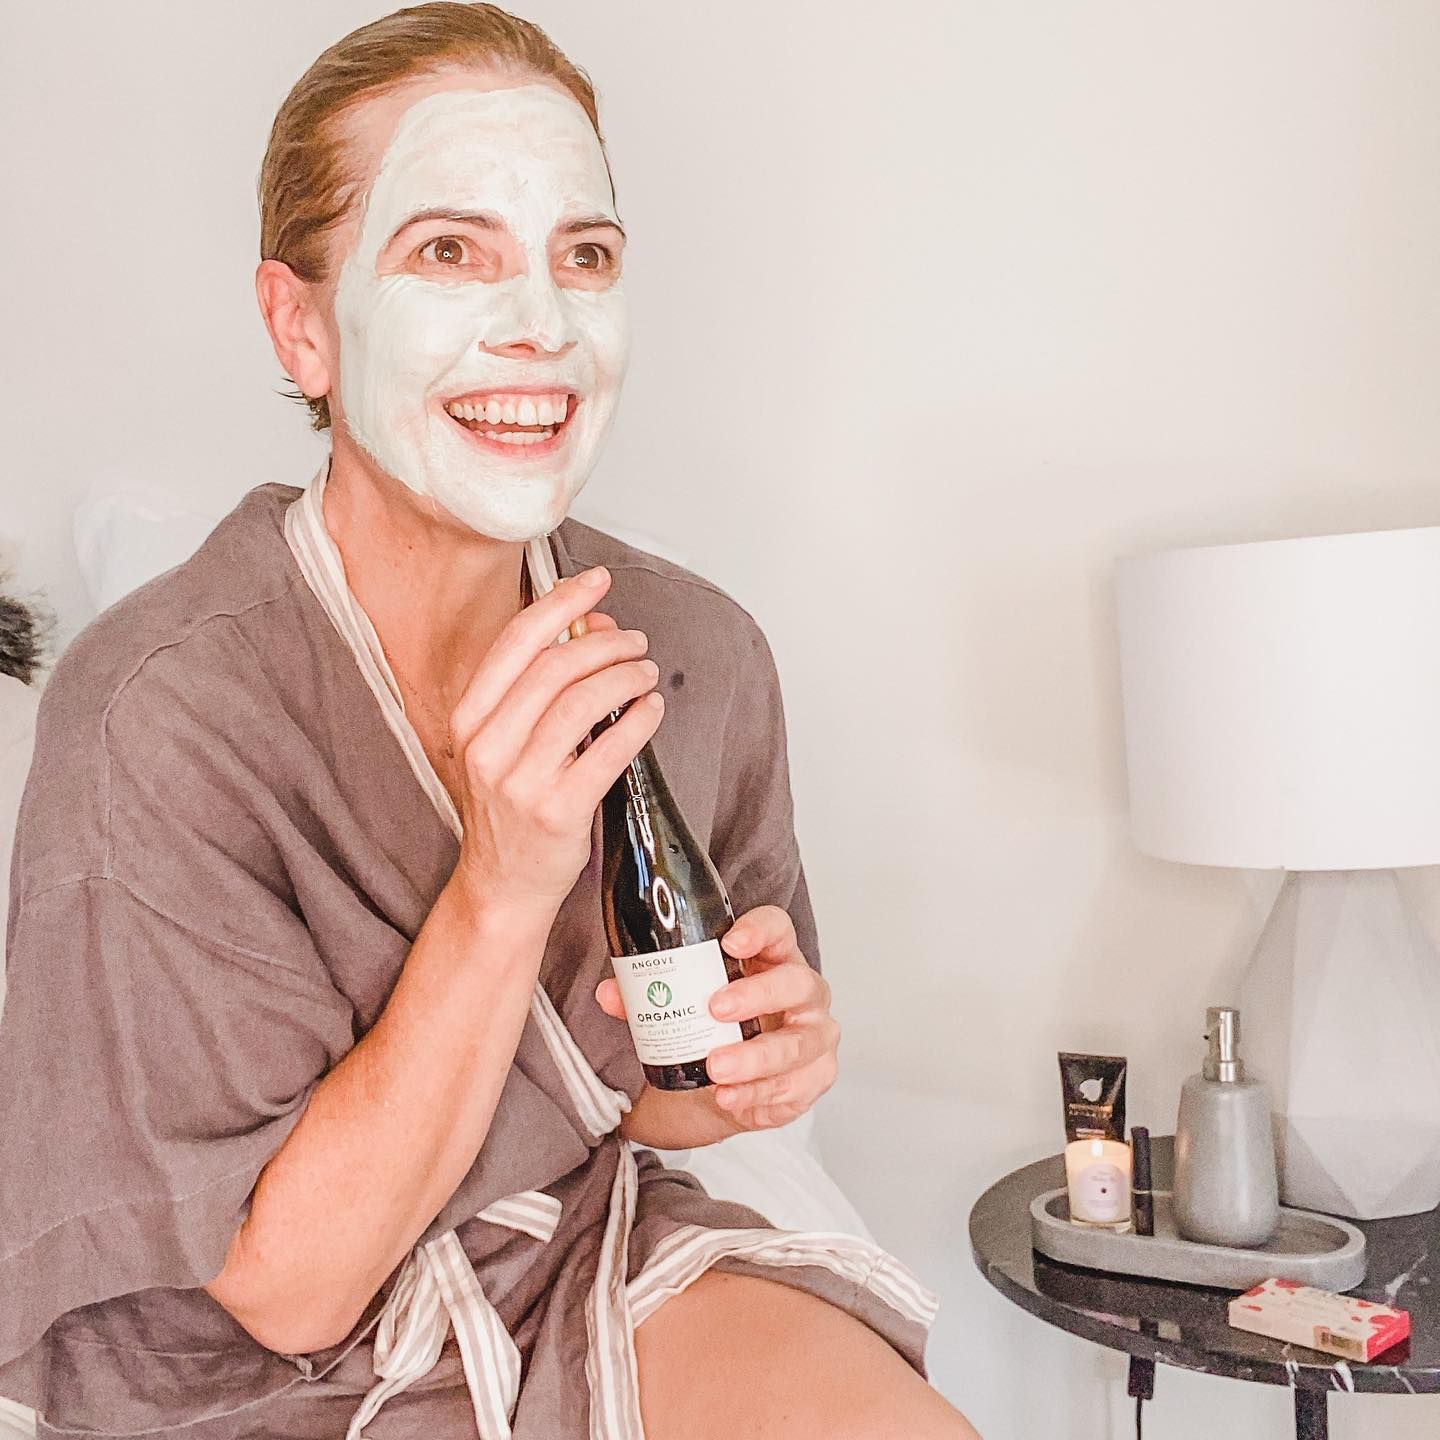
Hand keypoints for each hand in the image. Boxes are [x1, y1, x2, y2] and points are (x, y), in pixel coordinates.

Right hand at [446, 566, 663, 920]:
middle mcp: (488, 746)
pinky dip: (639, 721)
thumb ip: (540, 686)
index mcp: (469, 719)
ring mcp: (521, 781)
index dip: (562, 602)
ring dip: (626, 676)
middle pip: (557, 666)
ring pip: (583, 702)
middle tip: (637, 643)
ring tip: (647, 673)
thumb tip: (592, 625)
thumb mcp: (505, 742)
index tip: (596, 580)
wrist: (501, 886)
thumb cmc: (508, 808)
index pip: (518, 641)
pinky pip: (609, 751)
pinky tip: (652, 710)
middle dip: (607, 643)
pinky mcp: (558, 811)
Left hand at [596, 905, 839, 1130]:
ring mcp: (814, 1035)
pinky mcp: (814, 1077)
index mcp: (773, 958)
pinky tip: (728, 1097)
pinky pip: (794, 1087)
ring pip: (799, 1042)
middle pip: (796, 983)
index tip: (730, 942)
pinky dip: (758, 1094)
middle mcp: (803, 992)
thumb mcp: (684, 1005)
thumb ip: (647, 997)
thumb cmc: (715, 1028)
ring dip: (755, 1057)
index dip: (760, 930)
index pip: (778, 929)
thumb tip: (609, 993)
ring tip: (716, 1067)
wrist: (725, 1084)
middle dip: (758, 995)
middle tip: (715, 1009)